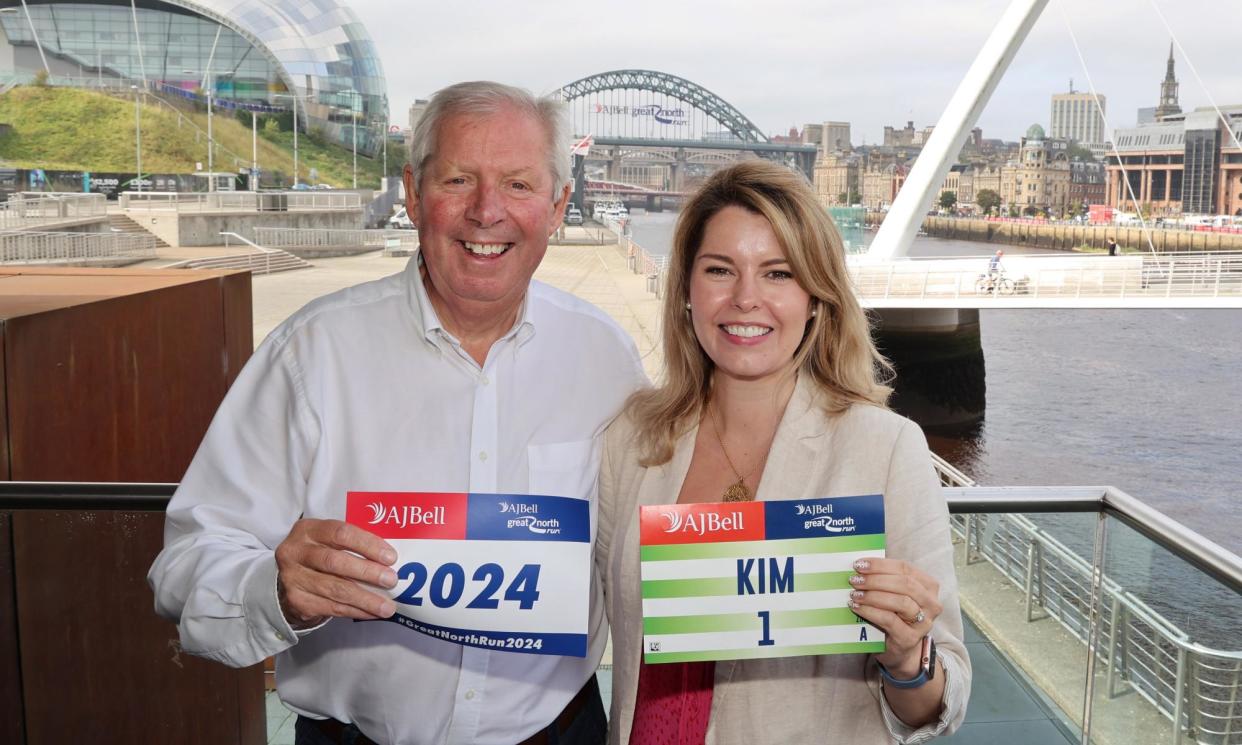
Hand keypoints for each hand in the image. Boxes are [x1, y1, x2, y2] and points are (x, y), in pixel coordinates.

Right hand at [275, 518, 398, 628]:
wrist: (290, 581)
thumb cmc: (319, 556)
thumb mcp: (328, 541)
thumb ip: (352, 545)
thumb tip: (389, 560)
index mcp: (308, 529)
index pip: (340, 533)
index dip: (367, 544)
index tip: (391, 557)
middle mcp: (295, 551)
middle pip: (335, 561)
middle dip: (367, 572)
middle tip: (391, 580)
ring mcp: (292, 578)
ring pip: (335, 589)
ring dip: (365, 599)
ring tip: (387, 607)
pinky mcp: (296, 601)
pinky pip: (331, 607)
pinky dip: (356, 611)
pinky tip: (372, 613)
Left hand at [846, 557, 941, 676]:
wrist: (900, 649)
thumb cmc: (895, 615)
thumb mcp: (893, 594)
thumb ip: (883, 579)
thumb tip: (860, 566)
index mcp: (928, 585)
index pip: (904, 568)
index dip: (880, 565)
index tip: (858, 564)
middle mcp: (931, 603)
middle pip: (904, 584)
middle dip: (875, 579)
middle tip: (855, 580)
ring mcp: (924, 622)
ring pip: (900, 601)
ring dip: (873, 595)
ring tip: (854, 594)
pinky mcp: (911, 638)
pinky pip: (890, 620)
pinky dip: (871, 611)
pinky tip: (857, 607)